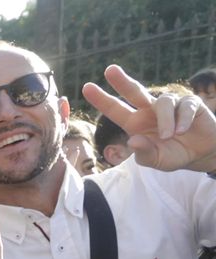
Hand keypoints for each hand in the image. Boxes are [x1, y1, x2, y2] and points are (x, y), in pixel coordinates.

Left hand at [83, 65, 215, 172]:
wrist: (200, 154)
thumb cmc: (172, 155)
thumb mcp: (155, 160)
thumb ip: (144, 153)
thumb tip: (133, 141)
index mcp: (135, 123)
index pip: (115, 110)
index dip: (101, 99)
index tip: (86, 87)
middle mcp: (149, 110)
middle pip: (134, 91)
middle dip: (121, 81)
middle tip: (109, 70)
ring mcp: (170, 104)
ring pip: (163, 103)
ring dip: (165, 120)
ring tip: (170, 135)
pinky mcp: (190, 103)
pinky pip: (185, 107)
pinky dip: (183, 120)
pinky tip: (183, 130)